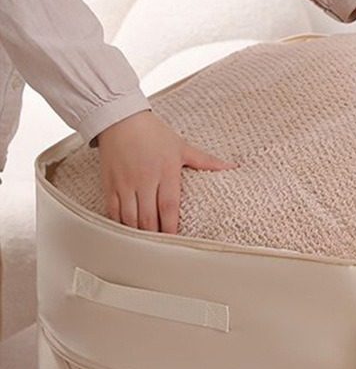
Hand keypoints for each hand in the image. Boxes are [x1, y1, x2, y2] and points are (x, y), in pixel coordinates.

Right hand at [96, 110, 236, 233]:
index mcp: (165, 172)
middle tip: (162, 251)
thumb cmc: (153, 133)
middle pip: (148, 217)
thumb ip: (207, 161)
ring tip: (146, 247)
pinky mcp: (110, 184)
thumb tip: (233, 166)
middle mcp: (144, 180)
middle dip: (155, 236)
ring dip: (138, 234)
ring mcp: (125, 183)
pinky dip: (119, 225)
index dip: (171, 227)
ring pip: (129, 217)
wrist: (120, 117)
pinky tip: (127, 234)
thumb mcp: (182, 147)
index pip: (169, 207)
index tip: (176, 242)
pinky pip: (112, 211)